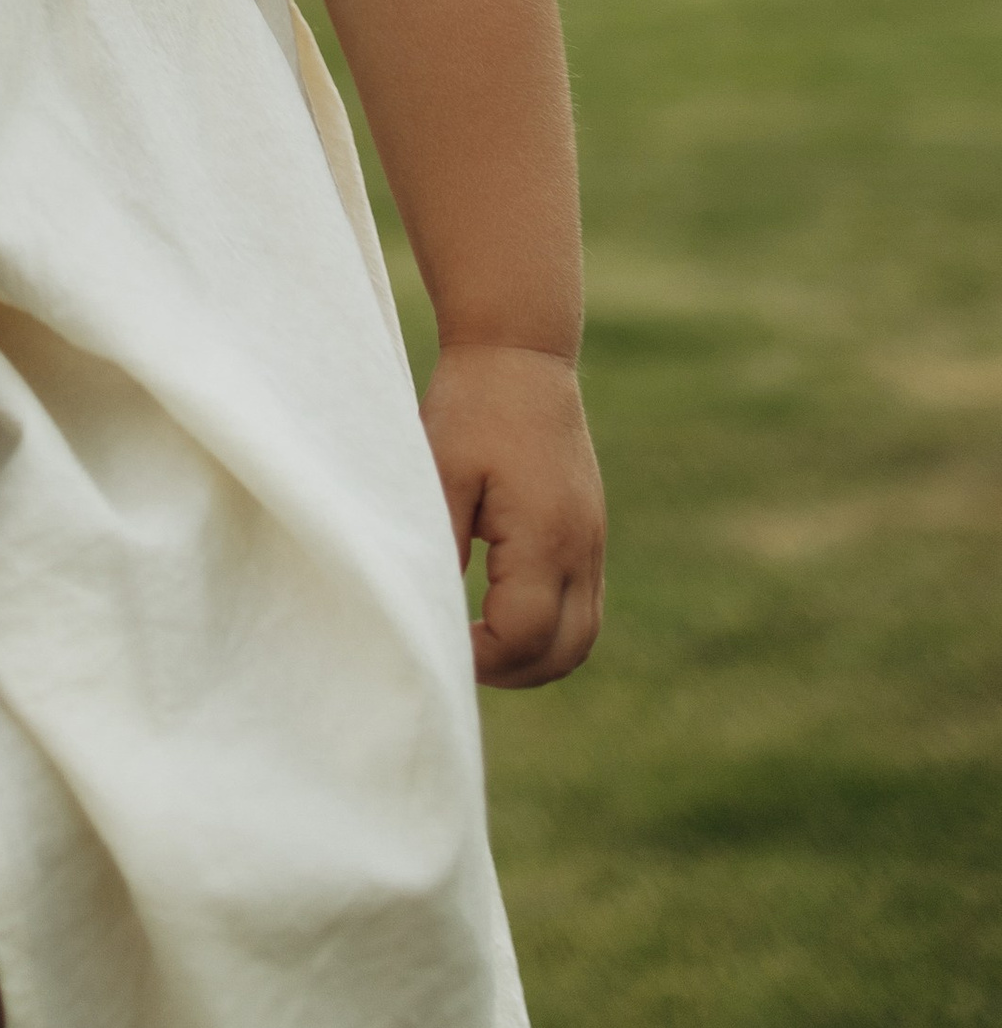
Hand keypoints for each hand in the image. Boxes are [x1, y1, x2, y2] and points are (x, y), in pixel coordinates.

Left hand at [419, 342, 605, 687]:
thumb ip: (443, 541)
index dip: (483, 657)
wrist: (522, 356)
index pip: (524, 635)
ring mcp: (592, 542)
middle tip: (462, 662)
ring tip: (482, 647)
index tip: (443, 643)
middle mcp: (580, 547)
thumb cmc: (473, 409)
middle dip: (514, 672)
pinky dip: (552, 629)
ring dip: (537, 656)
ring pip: (583, 635)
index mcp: (545, 536)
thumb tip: (434, 607)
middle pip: (566, 651)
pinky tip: (505, 616)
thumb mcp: (442, 472)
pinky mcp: (590, 533)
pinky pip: (586, 606)